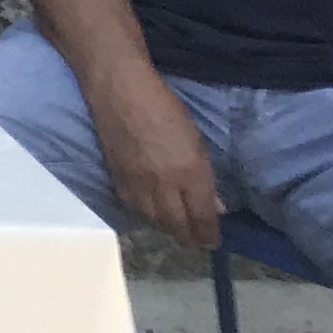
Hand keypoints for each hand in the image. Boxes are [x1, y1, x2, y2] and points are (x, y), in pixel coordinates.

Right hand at [87, 67, 222, 248]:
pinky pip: (133, 209)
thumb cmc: (166, 108)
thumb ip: (205, 177)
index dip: (209, 235)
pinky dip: (145, 216)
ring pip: (154, 222)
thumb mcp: (196, 140)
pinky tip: (150, 212)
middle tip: (195, 239)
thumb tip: (216, 205)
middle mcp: (164, 185)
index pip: (203, 217)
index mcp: (190, 173)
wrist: (120, 92)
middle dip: (189, 237)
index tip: (212, 241)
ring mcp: (138, 185)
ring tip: (174, 227)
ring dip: (167, 228)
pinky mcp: (117, 181)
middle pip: (177, 226)